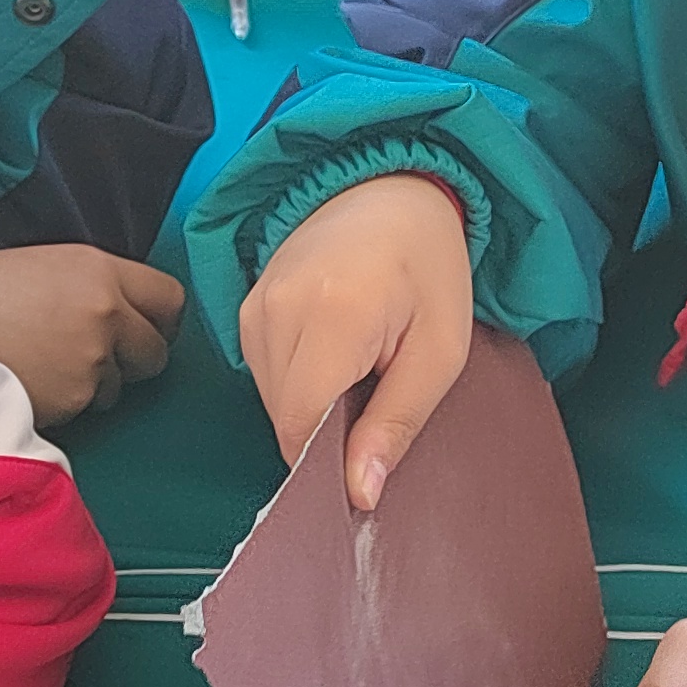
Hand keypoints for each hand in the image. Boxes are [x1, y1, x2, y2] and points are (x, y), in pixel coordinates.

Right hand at [0, 245, 184, 428]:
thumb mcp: (32, 267)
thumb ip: (83, 286)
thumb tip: (112, 310)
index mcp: (95, 267)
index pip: (169, 298)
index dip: (160, 320)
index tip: (148, 330)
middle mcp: (104, 311)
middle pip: (156, 351)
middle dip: (133, 360)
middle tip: (99, 359)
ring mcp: (91, 360)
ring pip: (119, 387)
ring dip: (94, 385)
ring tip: (43, 367)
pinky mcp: (71, 401)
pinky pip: (84, 410)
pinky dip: (65, 405)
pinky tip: (28, 384)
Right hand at [236, 174, 472, 508]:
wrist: (391, 191)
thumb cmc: (429, 269)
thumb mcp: (439, 352)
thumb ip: (397, 423)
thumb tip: (359, 494)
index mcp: (333, 315)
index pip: (302, 425)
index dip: (328, 463)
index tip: (364, 469)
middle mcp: (279, 310)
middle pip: (284, 418)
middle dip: (327, 433)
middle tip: (377, 400)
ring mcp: (255, 307)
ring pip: (272, 402)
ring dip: (313, 407)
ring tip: (359, 368)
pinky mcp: (247, 308)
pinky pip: (266, 375)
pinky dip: (299, 382)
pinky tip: (333, 355)